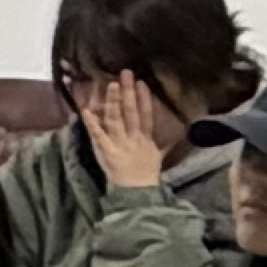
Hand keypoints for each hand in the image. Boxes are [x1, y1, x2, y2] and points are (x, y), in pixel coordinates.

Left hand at [77, 72, 181, 191]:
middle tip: (125, 73)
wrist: (137, 193)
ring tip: (111, 85)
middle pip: (130, 112)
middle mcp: (132, 138)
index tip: (142, 83)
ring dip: (113, 101)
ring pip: (116, 119)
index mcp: (145, 138)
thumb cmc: (146, 174)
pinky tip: (85, 110)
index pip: (146, 115)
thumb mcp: (158, 157)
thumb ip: (167, 143)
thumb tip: (180, 133)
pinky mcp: (106, 151)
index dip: (144, 99)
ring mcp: (119, 143)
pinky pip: (98, 135)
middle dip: (128, 93)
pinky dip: (92, 123)